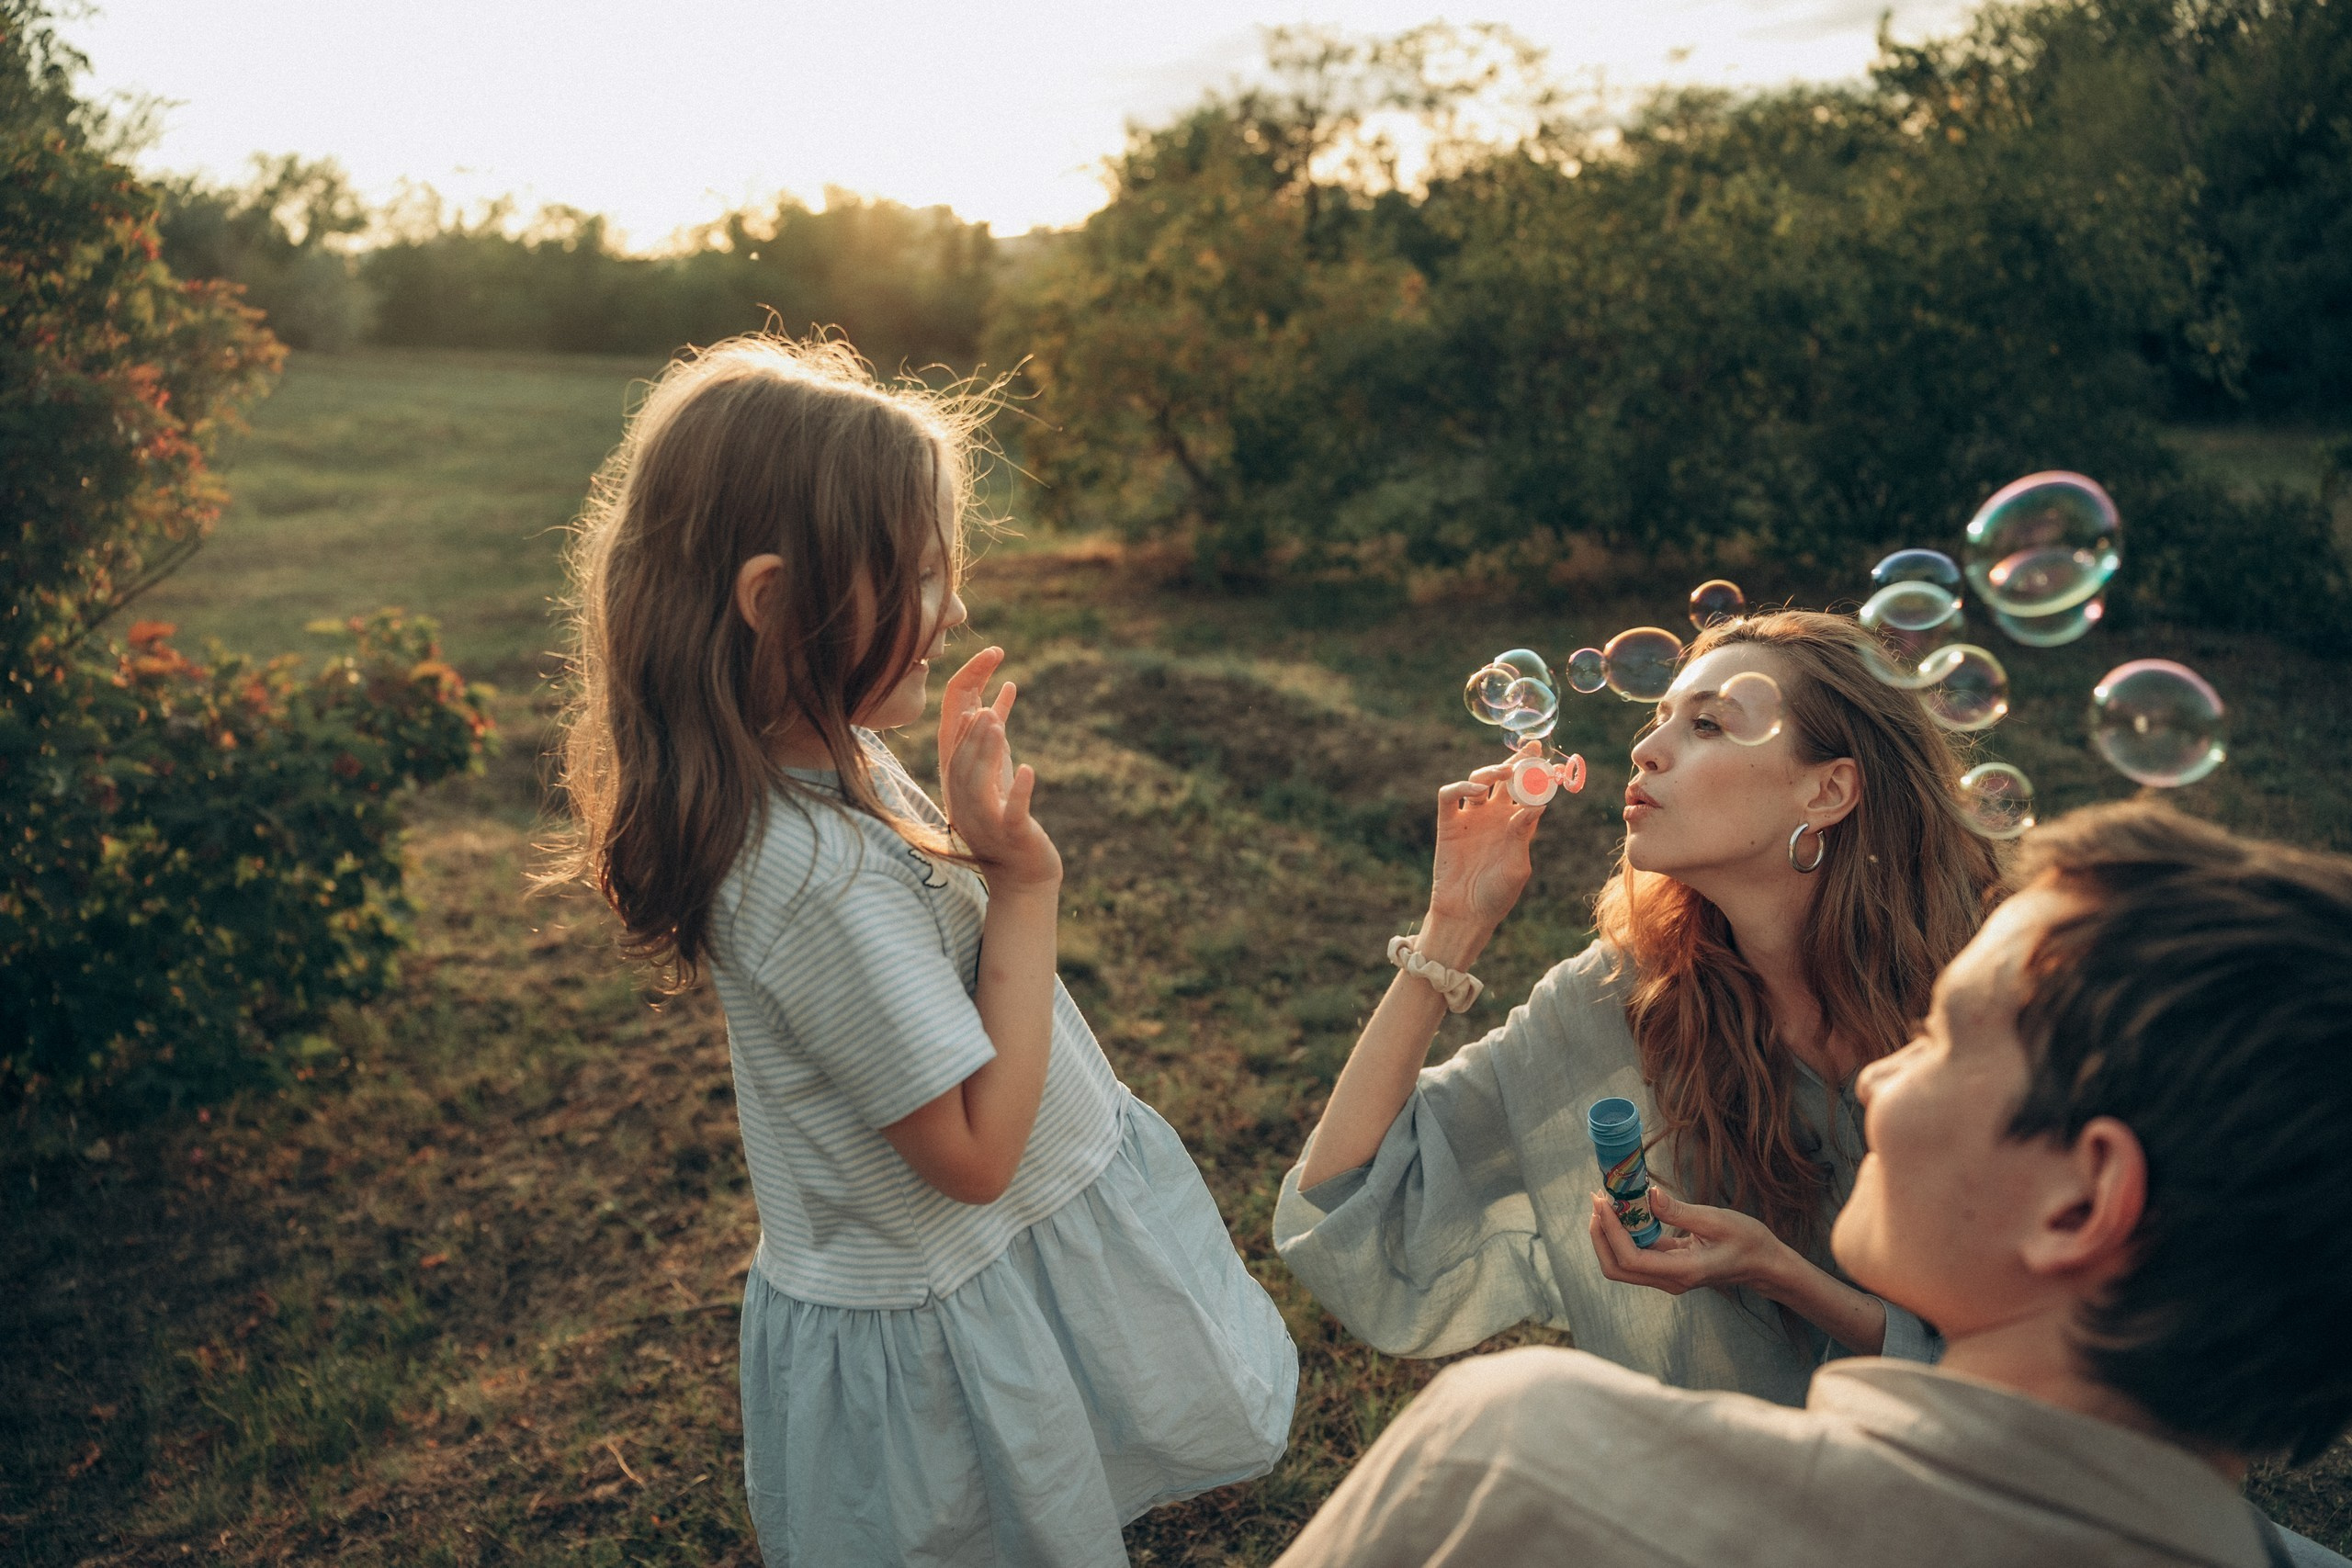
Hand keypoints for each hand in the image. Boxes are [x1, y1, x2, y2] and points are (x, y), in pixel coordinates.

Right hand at [941, 663, 1060, 891]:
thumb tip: (989, 701)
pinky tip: (1030, 769)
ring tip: (998, 724)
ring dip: (986, 752)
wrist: (1021, 875)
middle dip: (971, 733)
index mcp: (959, 787)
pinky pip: (1012, 813)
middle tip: (985, 705)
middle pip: (960, 763)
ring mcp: (986, 823)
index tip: (968, 691)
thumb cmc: (1007, 820)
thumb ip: (993, 742)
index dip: (957, 719)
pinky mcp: (1012, 836)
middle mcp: (964, 804)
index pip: (950, 748)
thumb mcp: (997, 776)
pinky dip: (1020, 791)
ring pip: (977, 784)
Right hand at [1426, 744, 1547, 932]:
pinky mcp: (1447, 824)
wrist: (1466, 914)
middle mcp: (1494, 817)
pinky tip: (1475, 792)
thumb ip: (1523, 833)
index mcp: (1516, 825)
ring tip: (1505, 773)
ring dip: (1492, 771)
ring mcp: (1470, 818)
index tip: (1557, 764)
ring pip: (1480, 780)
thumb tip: (1538, 804)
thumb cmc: (1497, 895)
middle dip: (1519, 761)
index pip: (1531, 792)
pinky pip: (1450, 796)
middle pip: (1506, 779)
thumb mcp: (1517, 865)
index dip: (1542, 776)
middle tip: (1533, 748)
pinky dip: (1460, 787)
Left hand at [1587, 1185, 1795, 1296]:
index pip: (1631, 1260)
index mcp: (1683, 1271)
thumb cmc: (1747, 1241)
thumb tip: (1648, 1195)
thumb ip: (1680, 1211)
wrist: (1763, 1264)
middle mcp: (1670, 1280)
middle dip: (1600, 1236)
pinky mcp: (1667, 1267)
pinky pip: (1636, 1255)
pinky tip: (1623, 1210)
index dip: (1611, 1233)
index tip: (1603, 1203)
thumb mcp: (1717, 1220)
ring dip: (1608, 1234)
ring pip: (1622, 1264)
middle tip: (1597, 1201)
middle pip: (1617, 1269)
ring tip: (1605, 1201)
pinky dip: (1623, 1234)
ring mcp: (1667, 1277)